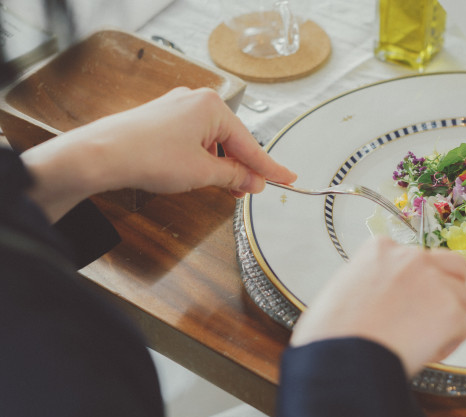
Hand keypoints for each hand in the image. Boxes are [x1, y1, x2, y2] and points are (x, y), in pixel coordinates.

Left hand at [21, 87, 295, 220]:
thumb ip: (234, 176)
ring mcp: (177, 108)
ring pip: (212, 141)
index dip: (269, 167)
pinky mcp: (161, 119)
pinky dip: (202, 159)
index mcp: (212, 106)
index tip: (288, 178)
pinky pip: (194, 140)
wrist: (102, 155)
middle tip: (251, 191)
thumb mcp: (202, 172)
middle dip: (242, 168)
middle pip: (232, 140)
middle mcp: (196, 101)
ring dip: (221, 166)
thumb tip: (254, 181)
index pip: (250, 144)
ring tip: (225, 189)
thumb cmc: (148, 155)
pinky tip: (202, 175)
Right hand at [290, 236, 465, 376]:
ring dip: (446, 318)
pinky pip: (461, 329)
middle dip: (447, 286)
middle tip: (429, 314)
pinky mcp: (451, 312)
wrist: (340, 357)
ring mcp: (434, 283)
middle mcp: (412, 258)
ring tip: (418, 341)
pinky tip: (420, 354)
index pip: (415, 257)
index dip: (414, 282)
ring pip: (461, 298)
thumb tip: (379, 298)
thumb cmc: (331, 333)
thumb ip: (370, 282)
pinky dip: (445, 344)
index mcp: (382, 249)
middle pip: (452, 265)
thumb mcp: (342, 288)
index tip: (405, 301)